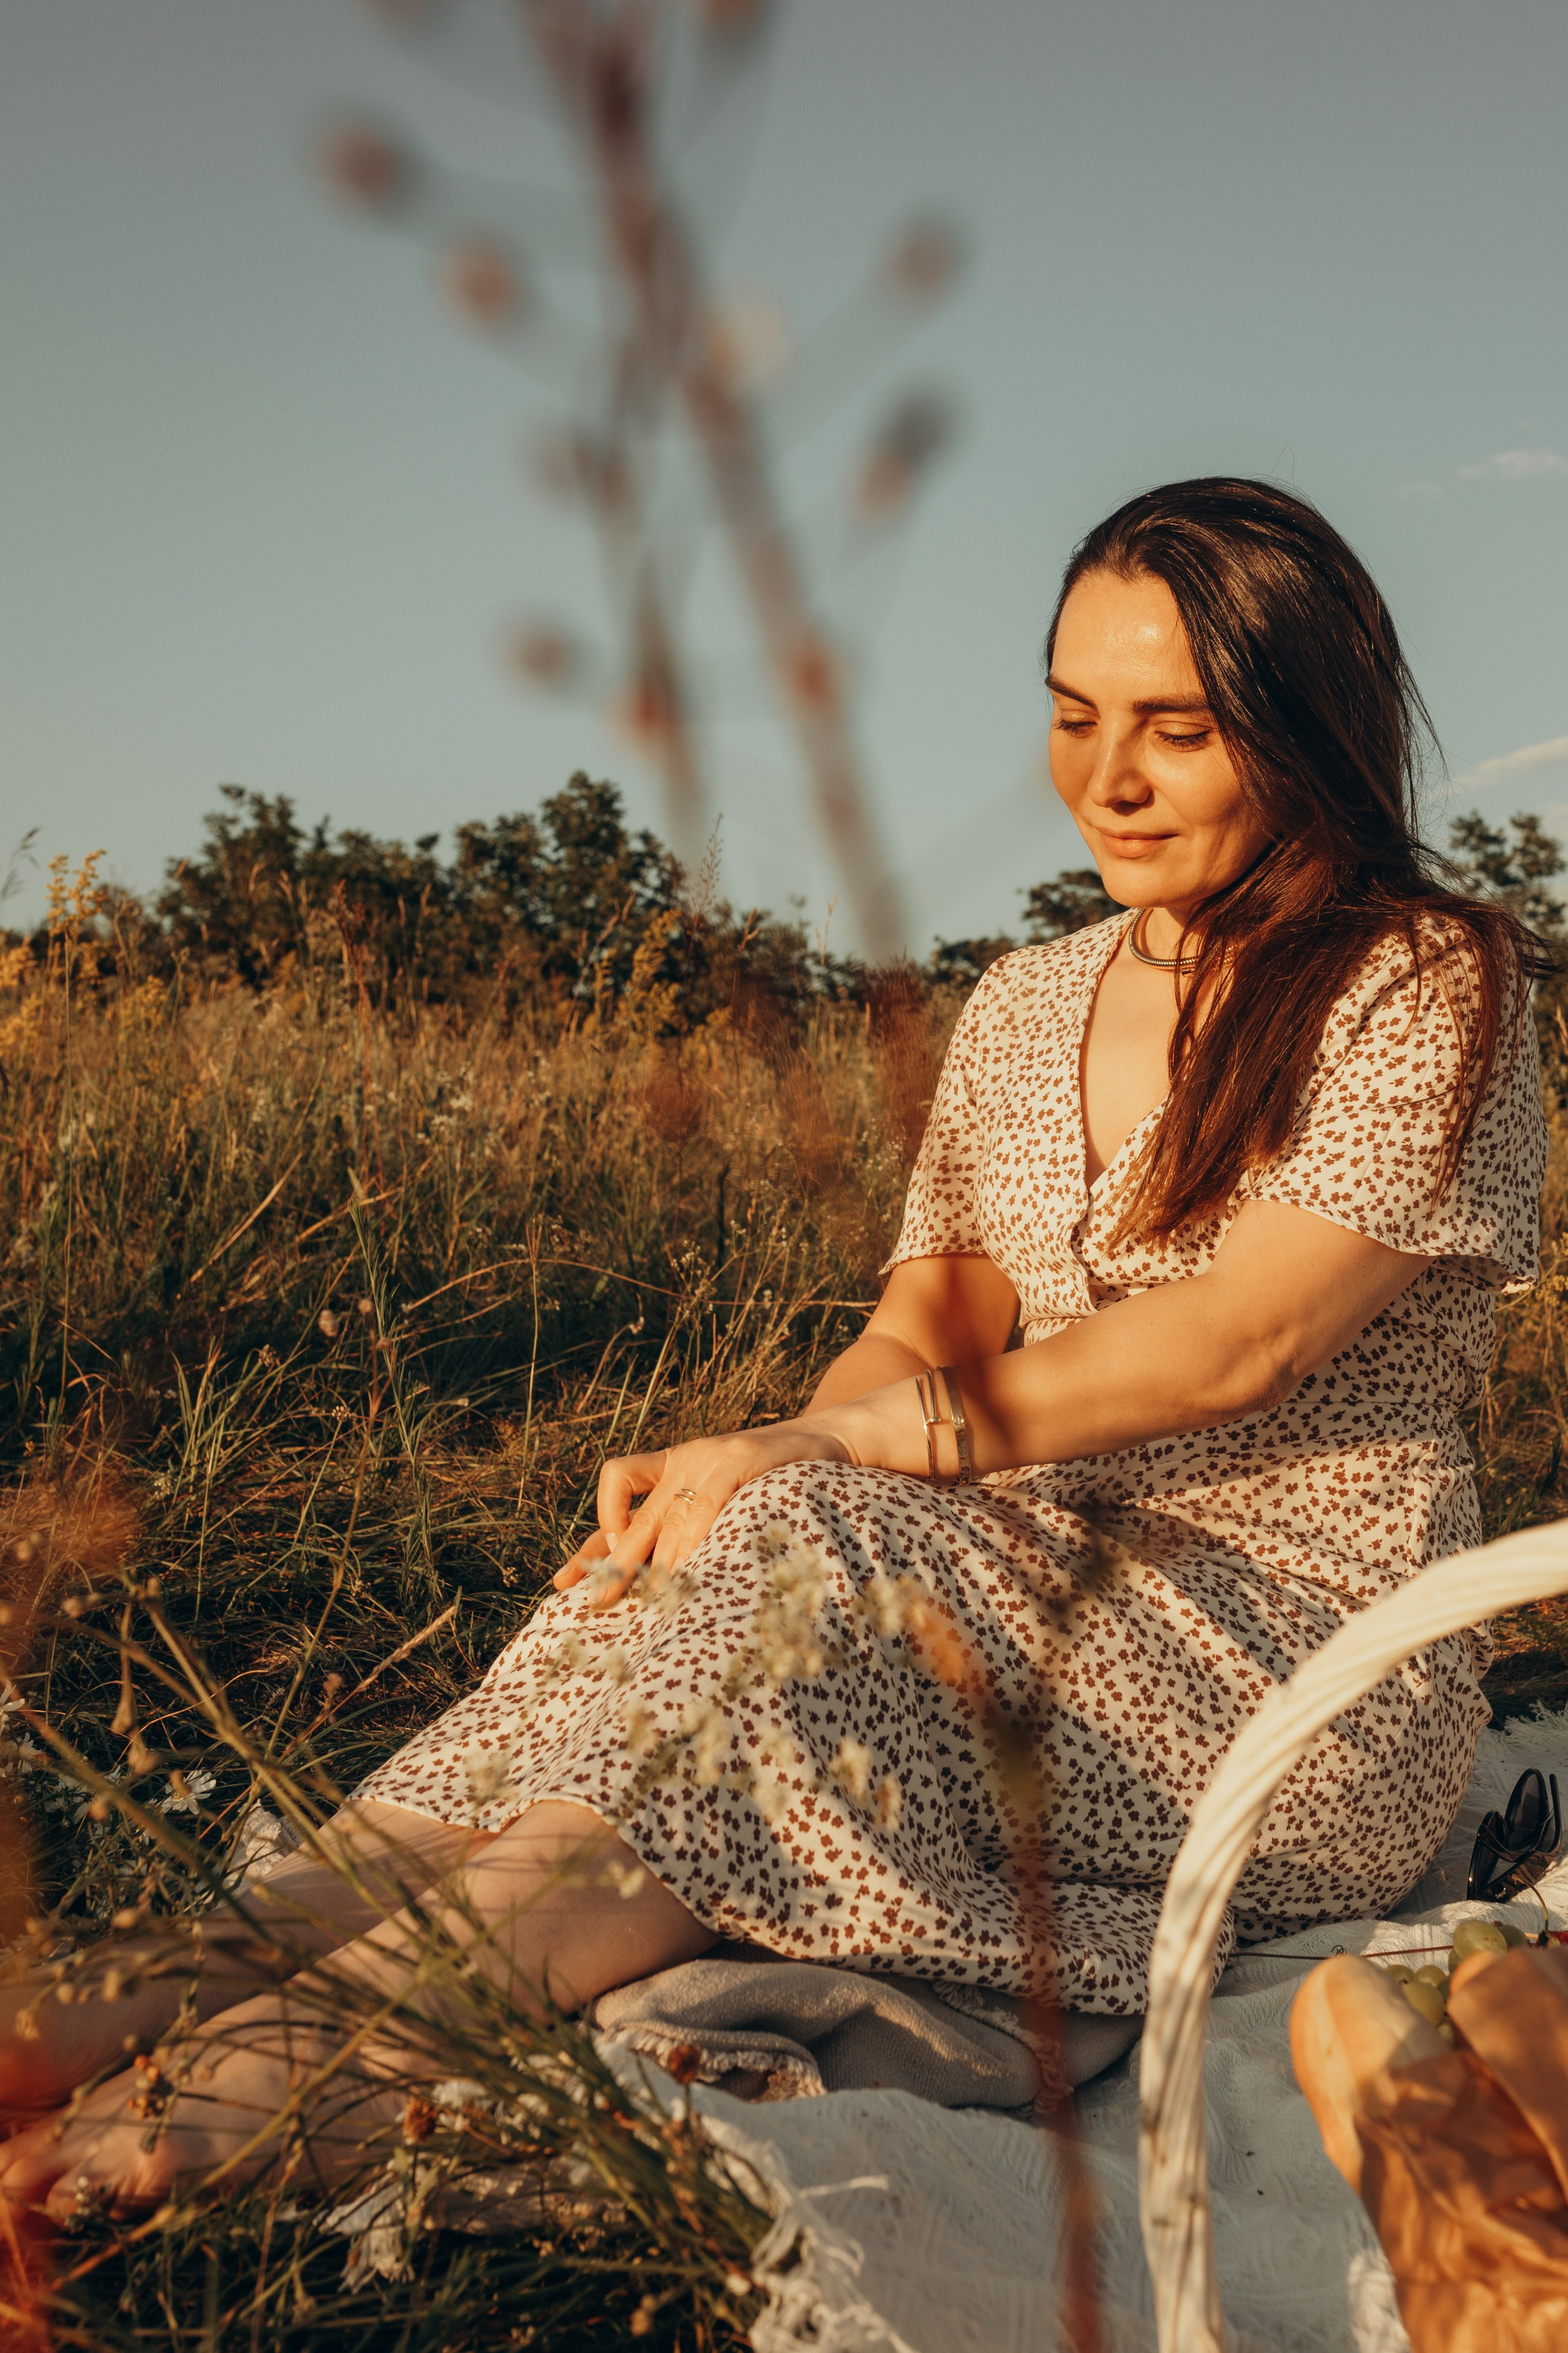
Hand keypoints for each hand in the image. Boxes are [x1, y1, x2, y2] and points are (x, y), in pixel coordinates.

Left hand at [554, 1418, 857, 1607]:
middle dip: (612, 1567)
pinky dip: (693, 1540)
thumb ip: (696, 1529)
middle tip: (598, 1605)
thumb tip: (666, 1586)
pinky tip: (690, 1569)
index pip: (617, 1504)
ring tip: (654, 1606)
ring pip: (665, 1523)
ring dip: (657, 1569)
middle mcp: (684, 1463)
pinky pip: (701, 1505)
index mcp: (676, 1468)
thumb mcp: (731, 1502)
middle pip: (630, 1522)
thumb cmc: (783, 1480)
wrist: (835, 1440)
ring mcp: (708, 1459)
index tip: (564, 1583)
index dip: (589, 1545)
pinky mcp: (737, 1460)